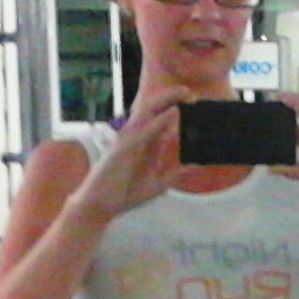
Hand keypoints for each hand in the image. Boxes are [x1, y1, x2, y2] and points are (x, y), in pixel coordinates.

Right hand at [72, 88, 187, 218]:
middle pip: (155, 108)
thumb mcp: (158, 184)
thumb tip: (193, 166)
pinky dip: (160, 120)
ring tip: (186, 93)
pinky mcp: (125, 147)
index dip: (177, 106)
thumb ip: (174, 173)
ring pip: (149, 111)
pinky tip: (173, 112)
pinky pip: (145, 129)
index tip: (195, 103)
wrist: (102, 205)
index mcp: (145, 142)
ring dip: (168, 100)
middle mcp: (137, 135)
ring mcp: (130, 138)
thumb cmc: (125, 192)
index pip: (162, 118)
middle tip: (192, 94)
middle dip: (172, 97)